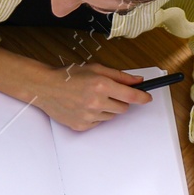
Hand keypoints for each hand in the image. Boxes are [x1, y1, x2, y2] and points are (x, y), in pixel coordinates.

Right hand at [31, 63, 151, 130]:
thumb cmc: (69, 76)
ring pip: (111, 116)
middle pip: (123, 108)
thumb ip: (119, 76)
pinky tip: (84, 107)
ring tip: (92, 99)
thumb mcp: (96, 69)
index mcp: (101, 85)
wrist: (46, 88)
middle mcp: (96, 102)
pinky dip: (95, 116)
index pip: (131, 95)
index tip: (147, 98)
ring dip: (107, 109)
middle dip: (120, 101)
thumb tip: (138, 81)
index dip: (142, 97)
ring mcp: (88, 116)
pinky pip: (98, 123)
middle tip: (108, 94)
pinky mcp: (82, 126)